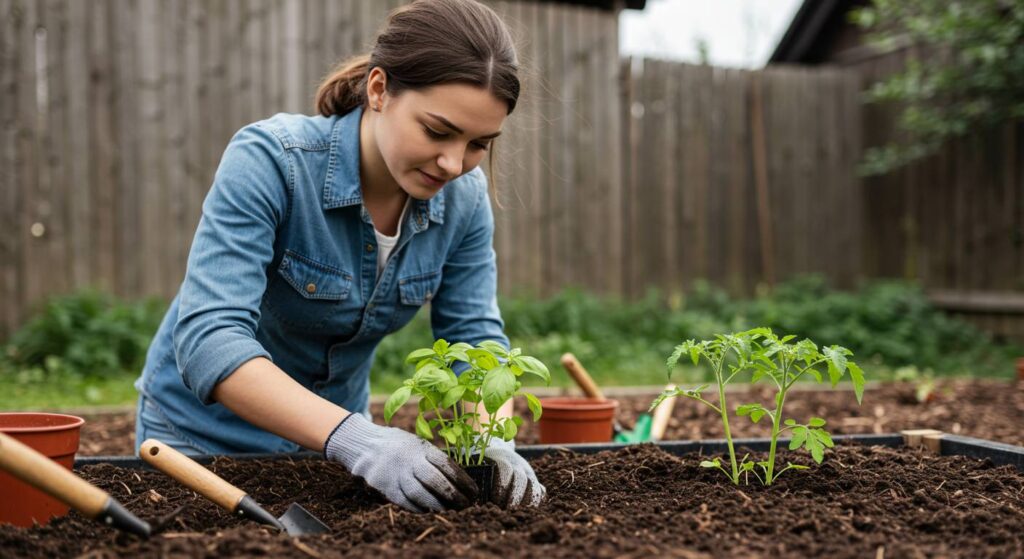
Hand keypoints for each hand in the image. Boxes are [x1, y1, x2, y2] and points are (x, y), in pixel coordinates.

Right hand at [324, 413, 477, 511]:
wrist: (364, 444)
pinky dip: (419, 508)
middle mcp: (409, 460)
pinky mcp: (385, 486)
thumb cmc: (397, 444)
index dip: (463, 480)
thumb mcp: (416, 442)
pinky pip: (405, 502)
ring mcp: (396, 474)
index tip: (474, 491)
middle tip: (466, 505)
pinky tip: (429, 511)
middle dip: (454, 495)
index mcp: (421, 447)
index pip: (447, 465)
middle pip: (436, 481)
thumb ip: (433, 456)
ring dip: (438, 505)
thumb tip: (457, 475)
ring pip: (420, 494)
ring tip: (450, 511)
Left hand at [478, 438, 545, 507]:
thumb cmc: (483, 464)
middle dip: (515, 497)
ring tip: (518, 513)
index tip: (495, 500)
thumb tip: (475, 497)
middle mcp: (518, 464)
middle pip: (522, 479)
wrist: (497, 451)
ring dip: (527, 502)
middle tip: (507, 510)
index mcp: (501, 458)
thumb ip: (477, 478)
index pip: (506, 470)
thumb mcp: (477, 466)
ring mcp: (528, 472)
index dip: (502, 486)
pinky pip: (541, 491)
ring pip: (534, 485)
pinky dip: (537, 502)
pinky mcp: (534, 481)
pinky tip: (528, 512)